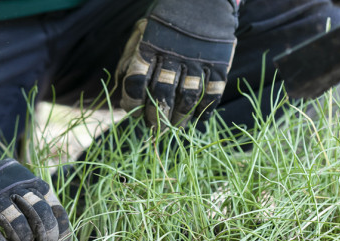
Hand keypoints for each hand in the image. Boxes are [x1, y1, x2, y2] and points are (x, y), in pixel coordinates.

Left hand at [116, 0, 237, 126]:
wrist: (204, 0)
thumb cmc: (165, 22)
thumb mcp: (141, 33)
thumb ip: (129, 59)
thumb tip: (121, 90)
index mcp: (150, 47)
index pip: (136, 81)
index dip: (133, 101)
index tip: (134, 112)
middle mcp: (173, 56)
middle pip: (162, 94)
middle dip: (156, 117)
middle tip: (155, 129)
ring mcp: (198, 60)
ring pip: (187, 97)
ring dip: (180, 117)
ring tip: (176, 127)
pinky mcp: (219, 63)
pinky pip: (213, 92)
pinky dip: (205, 109)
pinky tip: (199, 118)